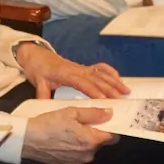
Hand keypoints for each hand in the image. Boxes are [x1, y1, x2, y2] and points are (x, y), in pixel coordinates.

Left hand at [14, 42, 128, 99]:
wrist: (37, 55)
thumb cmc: (38, 70)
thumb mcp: (38, 83)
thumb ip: (42, 96)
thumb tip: (44, 108)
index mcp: (65, 74)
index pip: (81, 82)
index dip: (92, 90)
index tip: (103, 99)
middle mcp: (77, 70)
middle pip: (96, 79)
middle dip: (109, 89)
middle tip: (120, 99)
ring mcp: (82, 67)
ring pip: (101, 74)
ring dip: (114, 82)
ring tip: (126, 91)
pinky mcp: (85, 67)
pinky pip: (100, 68)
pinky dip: (111, 72)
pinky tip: (119, 79)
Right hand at [21, 108, 115, 163]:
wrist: (27, 140)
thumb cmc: (48, 124)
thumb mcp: (71, 112)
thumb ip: (93, 113)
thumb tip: (109, 114)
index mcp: (91, 141)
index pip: (113, 136)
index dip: (110, 127)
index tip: (105, 120)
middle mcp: (88, 155)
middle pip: (100, 143)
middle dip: (95, 133)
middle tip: (82, 123)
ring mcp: (78, 162)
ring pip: (89, 150)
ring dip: (84, 142)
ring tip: (70, 131)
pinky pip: (79, 157)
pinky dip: (75, 149)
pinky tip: (64, 141)